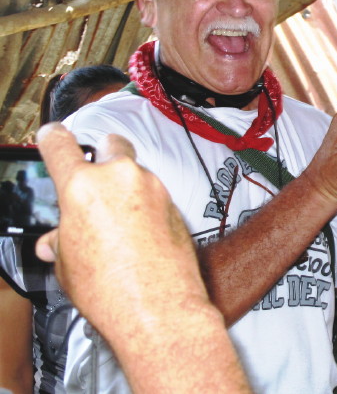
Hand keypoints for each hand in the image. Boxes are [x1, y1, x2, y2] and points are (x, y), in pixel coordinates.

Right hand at [35, 124, 207, 330]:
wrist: (159, 308)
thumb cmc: (110, 290)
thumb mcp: (68, 264)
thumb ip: (61, 240)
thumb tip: (54, 241)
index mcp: (83, 187)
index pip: (61, 144)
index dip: (53, 137)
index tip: (54, 135)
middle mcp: (121, 177)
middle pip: (111, 143)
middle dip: (102, 157)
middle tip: (95, 181)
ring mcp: (153, 187)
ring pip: (136, 172)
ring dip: (127, 187)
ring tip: (118, 223)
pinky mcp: (175, 203)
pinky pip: (155, 194)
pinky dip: (146, 205)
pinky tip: (141, 234)